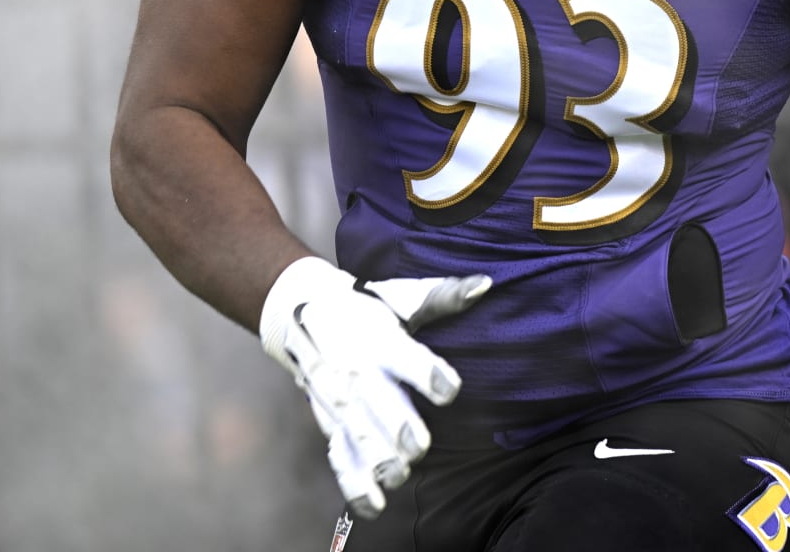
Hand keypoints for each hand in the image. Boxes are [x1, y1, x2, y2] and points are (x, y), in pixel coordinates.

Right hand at [258, 256, 490, 517]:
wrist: (304, 314)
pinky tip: (373, 504)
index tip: (448, 389)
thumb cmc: (369, 308)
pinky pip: (340, 456)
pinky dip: (353, 483)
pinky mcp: (331, 423)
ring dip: (376, 456)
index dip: (426, 373)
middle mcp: (358, 372)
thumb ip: (445, 296)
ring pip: (358, 433)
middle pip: (378, 402)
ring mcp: (342, 402)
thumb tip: (485, 284)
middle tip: (420, 446)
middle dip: (397, 425)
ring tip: (398, 474)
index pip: (405, 356)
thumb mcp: (403, 296)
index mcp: (381, 340)